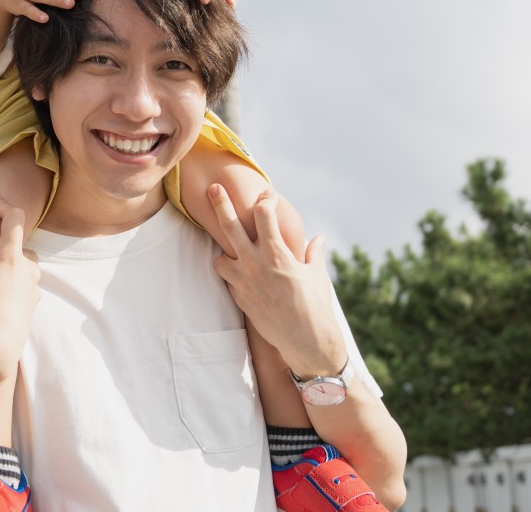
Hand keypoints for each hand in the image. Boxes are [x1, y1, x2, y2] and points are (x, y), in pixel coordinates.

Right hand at [0, 194, 39, 378]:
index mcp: (9, 258)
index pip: (13, 219)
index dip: (2, 204)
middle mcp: (27, 270)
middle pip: (20, 244)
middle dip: (4, 240)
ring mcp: (32, 290)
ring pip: (25, 266)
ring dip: (10, 264)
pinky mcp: (32, 307)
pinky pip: (25, 286)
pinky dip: (13, 284)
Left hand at [208, 185, 345, 376]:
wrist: (306, 342)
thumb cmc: (316, 306)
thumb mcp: (317, 275)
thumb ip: (313, 254)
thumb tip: (317, 240)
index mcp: (277, 253)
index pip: (263, 214)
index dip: (265, 200)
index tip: (266, 195)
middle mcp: (255, 264)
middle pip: (229, 226)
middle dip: (220, 204)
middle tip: (213, 188)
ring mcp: (243, 282)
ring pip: (219, 257)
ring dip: (225, 252)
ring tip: (231, 250)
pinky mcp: (238, 298)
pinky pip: (228, 280)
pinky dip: (233, 275)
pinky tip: (242, 275)